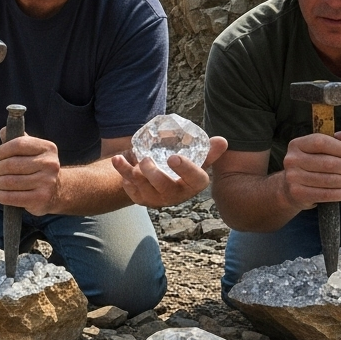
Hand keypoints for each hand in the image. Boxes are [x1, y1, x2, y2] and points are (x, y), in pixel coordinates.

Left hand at [0, 134, 61, 215]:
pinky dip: (1, 196)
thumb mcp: (32, 150)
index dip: (2, 150)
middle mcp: (50, 164)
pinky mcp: (41, 198)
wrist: (56, 191)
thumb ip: (17, 139)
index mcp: (47, 148)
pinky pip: (11, 197)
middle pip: (11, 164)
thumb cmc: (37, 167)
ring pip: (9, 181)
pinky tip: (1, 194)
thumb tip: (4, 131)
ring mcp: (47, 182)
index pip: (18, 144)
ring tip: (0, 182)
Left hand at [113, 136, 228, 207]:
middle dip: (154, 175)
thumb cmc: (183, 167)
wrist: (163, 178)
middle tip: (145, 160)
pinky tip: (119, 162)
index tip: (174, 157)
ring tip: (120, 158)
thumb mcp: (197, 158)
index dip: (186, 169)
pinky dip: (123, 176)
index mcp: (194, 184)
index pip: (195, 180)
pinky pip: (130, 190)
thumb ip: (208, 150)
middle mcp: (176, 195)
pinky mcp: (142, 199)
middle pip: (165, 189)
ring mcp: (158, 199)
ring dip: (130, 173)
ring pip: (143, 189)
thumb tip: (221, 141)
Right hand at [280, 131, 340, 209]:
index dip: (339, 147)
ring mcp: (293, 178)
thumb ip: (334, 141)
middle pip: (328, 163)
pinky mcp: (298, 193)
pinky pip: (326, 194)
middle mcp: (292, 160)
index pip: (321, 142)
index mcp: (296, 145)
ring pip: (329, 180)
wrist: (289, 188)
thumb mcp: (319, 150)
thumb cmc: (310, 165)